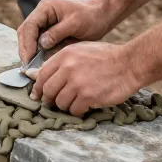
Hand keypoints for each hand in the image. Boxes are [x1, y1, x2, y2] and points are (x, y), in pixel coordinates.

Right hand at [17, 0, 115, 64]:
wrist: (103, 15)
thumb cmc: (91, 16)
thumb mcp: (75, 24)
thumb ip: (57, 33)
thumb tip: (41, 45)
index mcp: (45, 8)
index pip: (29, 26)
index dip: (27, 43)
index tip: (29, 59)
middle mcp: (41, 15)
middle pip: (25, 32)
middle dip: (25, 49)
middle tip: (27, 66)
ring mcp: (44, 23)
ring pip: (29, 39)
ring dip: (29, 52)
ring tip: (31, 68)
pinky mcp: (49, 32)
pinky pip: (38, 44)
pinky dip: (37, 54)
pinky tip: (39, 64)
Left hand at [26, 42, 143, 115]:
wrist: (129, 64)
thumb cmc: (105, 57)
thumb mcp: (80, 51)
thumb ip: (58, 62)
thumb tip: (31, 74)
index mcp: (65, 56)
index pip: (42, 75)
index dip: (38, 87)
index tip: (37, 95)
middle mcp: (68, 68)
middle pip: (48, 91)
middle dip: (49, 99)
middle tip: (53, 103)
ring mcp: (78, 83)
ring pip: (60, 102)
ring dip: (66, 105)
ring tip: (76, 101)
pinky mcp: (88, 97)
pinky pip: (74, 110)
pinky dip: (78, 111)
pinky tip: (85, 105)